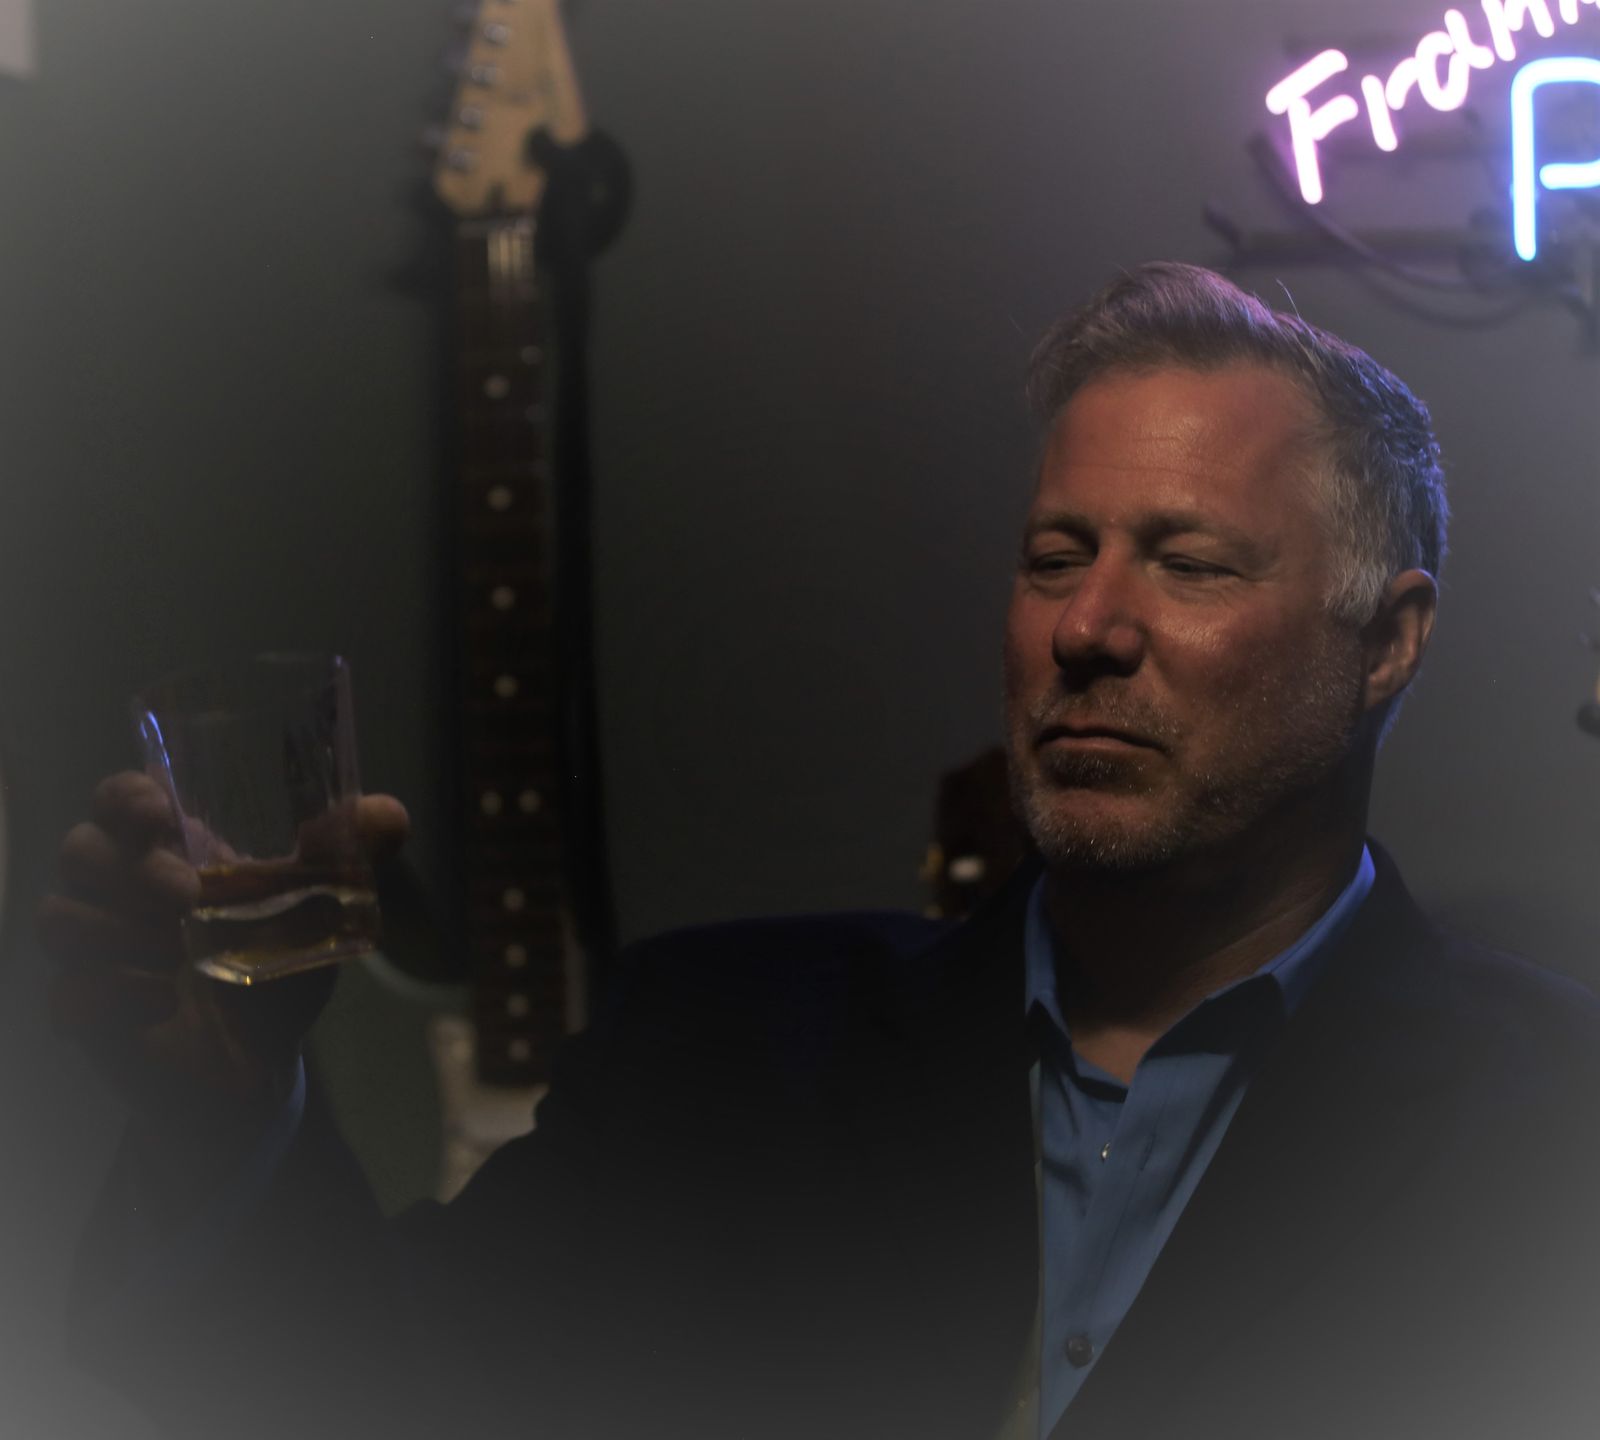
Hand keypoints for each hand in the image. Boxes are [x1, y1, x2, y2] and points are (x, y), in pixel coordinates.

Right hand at [39, 771, 408, 1148]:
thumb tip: (389, 815)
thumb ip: (345, 857)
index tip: (160, 813)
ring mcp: (93, 950)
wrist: (260, 1064)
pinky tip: (156, 1002)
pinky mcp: (84, 1009)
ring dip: (118, 933)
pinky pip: (66, 992)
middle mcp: (118, 892)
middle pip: (78, 849)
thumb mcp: (319, 909)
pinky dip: (107, 994)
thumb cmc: (275, 967)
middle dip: (127, 868)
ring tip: (179, 955)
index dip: (125, 797)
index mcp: (168, 851)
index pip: (117, 798)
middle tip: (186, 897)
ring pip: (59, 917)